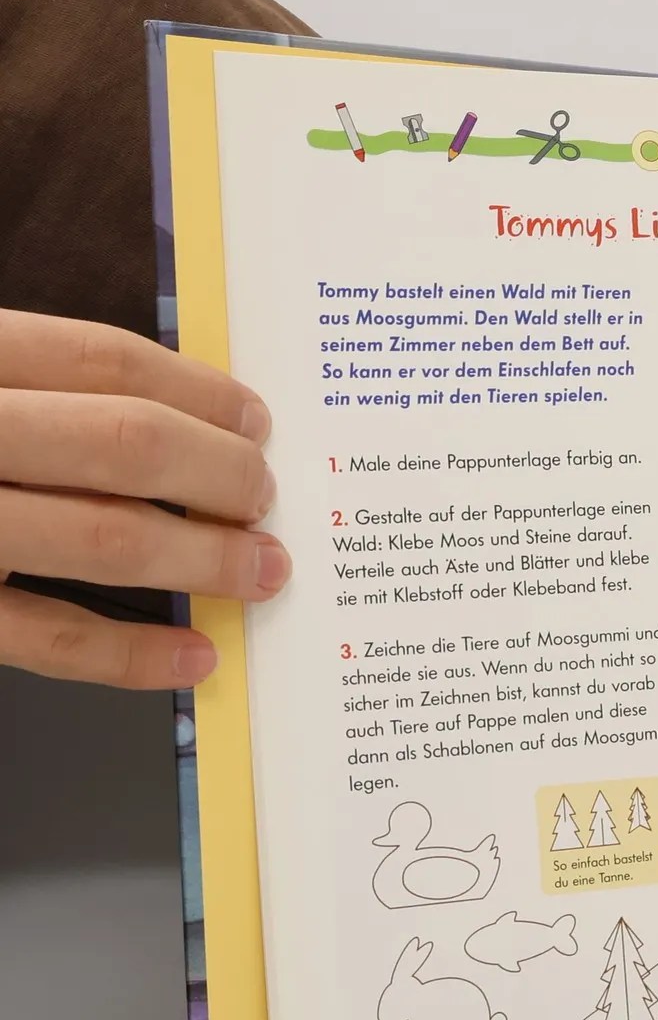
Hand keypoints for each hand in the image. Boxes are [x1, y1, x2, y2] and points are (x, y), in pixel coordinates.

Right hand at [0, 309, 287, 686]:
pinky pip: (47, 636)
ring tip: (263, 570)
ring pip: (105, 536)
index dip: (202, 392)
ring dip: (206, 558)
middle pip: (125, 443)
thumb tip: (174, 417)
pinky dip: (133, 654)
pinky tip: (197, 657)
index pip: (105, 362)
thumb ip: (28, 385)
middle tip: (268, 498)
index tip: (258, 421)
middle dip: (222, 475)